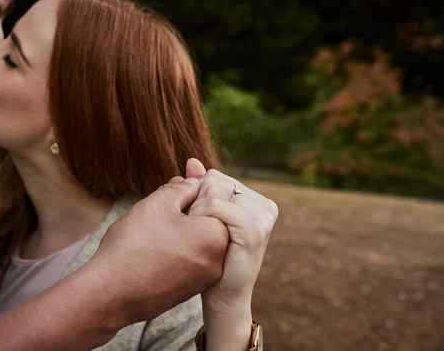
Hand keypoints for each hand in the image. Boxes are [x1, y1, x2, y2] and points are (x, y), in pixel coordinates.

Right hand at [87, 175, 228, 325]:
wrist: (109, 293)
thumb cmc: (133, 244)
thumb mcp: (157, 204)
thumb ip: (182, 188)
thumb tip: (194, 183)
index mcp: (216, 236)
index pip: (215, 202)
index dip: (194, 188)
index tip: (175, 185)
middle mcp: (217, 260)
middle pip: (207, 223)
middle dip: (189, 208)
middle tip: (165, 199)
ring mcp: (203, 279)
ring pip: (197, 242)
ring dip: (181, 228)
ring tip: (155, 221)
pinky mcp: (188, 291)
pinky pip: (188, 261)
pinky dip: (176, 249)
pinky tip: (154, 243)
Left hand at [187, 161, 277, 311]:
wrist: (221, 296)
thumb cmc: (212, 258)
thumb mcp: (206, 218)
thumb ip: (201, 189)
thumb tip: (192, 160)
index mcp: (257, 200)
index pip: (216, 177)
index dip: (196, 195)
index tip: (194, 220)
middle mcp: (265, 205)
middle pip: (215, 180)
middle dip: (196, 201)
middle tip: (195, 228)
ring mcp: (263, 216)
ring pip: (215, 191)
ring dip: (198, 211)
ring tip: (200, 233)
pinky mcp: (255, 228)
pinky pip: (217, 206)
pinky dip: (201, 216)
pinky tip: (200, 234)